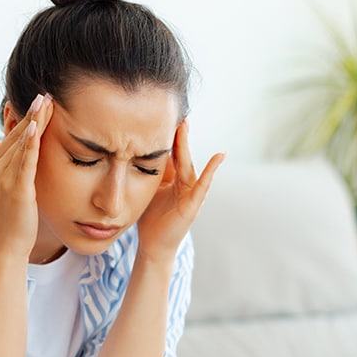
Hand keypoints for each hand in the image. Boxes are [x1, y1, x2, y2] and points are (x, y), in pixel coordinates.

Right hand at [0, 94, 53, 260]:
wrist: (6, 244)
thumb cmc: (8, 216)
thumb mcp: (0, 182)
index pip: (11, 136)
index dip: (26, 117)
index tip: (40, 99)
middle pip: (17, 136)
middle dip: (32, 114)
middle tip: (46, 93)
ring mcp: (4, 178)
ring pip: (22, 144)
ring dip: (35, 122)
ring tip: (46, 102)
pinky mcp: (17, 189)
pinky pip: (25, 161)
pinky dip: (30, 143)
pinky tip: (36, 126)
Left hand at [136, 120, 224, 261]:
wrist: (153, 245)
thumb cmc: (150, 218)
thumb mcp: (147, 189)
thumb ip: (148, 172)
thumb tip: (137, 150)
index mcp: (172, 178)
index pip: (169, 152)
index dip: (165, 135)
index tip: (160, 114)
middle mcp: (184, 182)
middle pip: (179, 154)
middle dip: (177, 133)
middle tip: (174, 111)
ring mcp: (191, 193)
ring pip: (188, 163)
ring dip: (186, 144)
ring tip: (186, 124)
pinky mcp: (194, 204)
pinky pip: (203, 184)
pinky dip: (212, 170)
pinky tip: (219, 156)